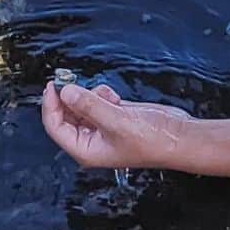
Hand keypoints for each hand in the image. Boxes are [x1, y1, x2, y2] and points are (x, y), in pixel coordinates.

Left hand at [41, 82, 191, 167]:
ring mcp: (103, 128)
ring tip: (106, 96)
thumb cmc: (152, 141)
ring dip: (89, 95)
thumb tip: (66, 92)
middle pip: (66, 115)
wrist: (178, 137)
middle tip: (70, 80)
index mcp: (85, 149)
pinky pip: (97, 101)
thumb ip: (89, 105)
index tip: (53, 85)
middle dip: (69, 98)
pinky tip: (115, 97)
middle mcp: (91, 140)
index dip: (51, 105)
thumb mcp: (117, 121)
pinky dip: (102, 94)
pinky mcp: (115, 116)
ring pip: (82, 106)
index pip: (56, 127)